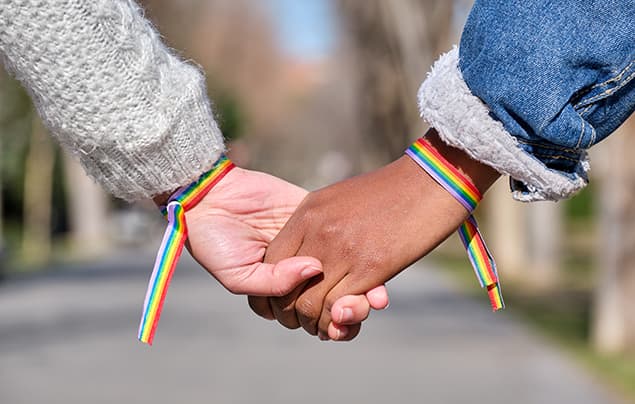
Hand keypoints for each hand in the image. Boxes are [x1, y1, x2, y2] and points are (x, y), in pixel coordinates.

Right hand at [171, 166, 388, 328]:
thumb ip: (274, 283)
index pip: (314, 316)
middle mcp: (299, 272)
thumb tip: (315, 268)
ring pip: (346, 270)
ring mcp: (309, 244)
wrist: (209, 197)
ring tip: (375, 298)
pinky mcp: (313, 216)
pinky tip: (374, 265)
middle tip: (362, 311)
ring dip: (364, 286)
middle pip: (335, 298)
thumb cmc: (215, 242)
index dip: (332, 326)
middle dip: (353, 310)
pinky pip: (342, 235)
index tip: (341, 329)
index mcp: (282, 292)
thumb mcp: (239, 275)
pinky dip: (359, 250)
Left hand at [260, 132, 499, 338]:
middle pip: (285, 285)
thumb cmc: (390, 190)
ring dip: (313, 322)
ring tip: (324, 327)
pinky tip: (342, 323)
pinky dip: (336, 322)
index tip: (290, 296)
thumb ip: (319, 223)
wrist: (431, 180)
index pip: (273, 259)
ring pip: (309, 303)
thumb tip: (308, 252)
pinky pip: (337, 307)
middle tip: (303, 320)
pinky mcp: (369, 267)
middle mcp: (318, 231)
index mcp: (308, 212)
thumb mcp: (341, 198)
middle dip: (290, 310)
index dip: (277, 285)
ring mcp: (342, 250)